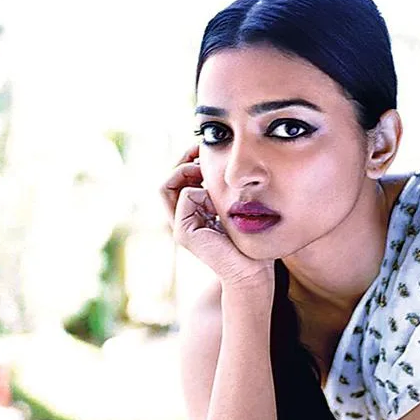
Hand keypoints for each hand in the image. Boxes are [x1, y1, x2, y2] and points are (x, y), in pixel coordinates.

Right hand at [160, 145, 273, 290]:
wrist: (252, 271)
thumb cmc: (249, 240)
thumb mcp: (233, 206)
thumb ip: (222, 190)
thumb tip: (220, 161)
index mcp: (192, 212)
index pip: (177, 179)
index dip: (188, 160)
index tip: (204, 149)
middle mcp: (181, 218)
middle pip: (168, 179)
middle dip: (183, 159)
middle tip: (201, 150)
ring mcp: (179, 226)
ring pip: (167, 185)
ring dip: (186, 170)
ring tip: (205, 169)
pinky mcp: (183, 233)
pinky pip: (185, 196)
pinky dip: (200, 189)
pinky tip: (217, 196)